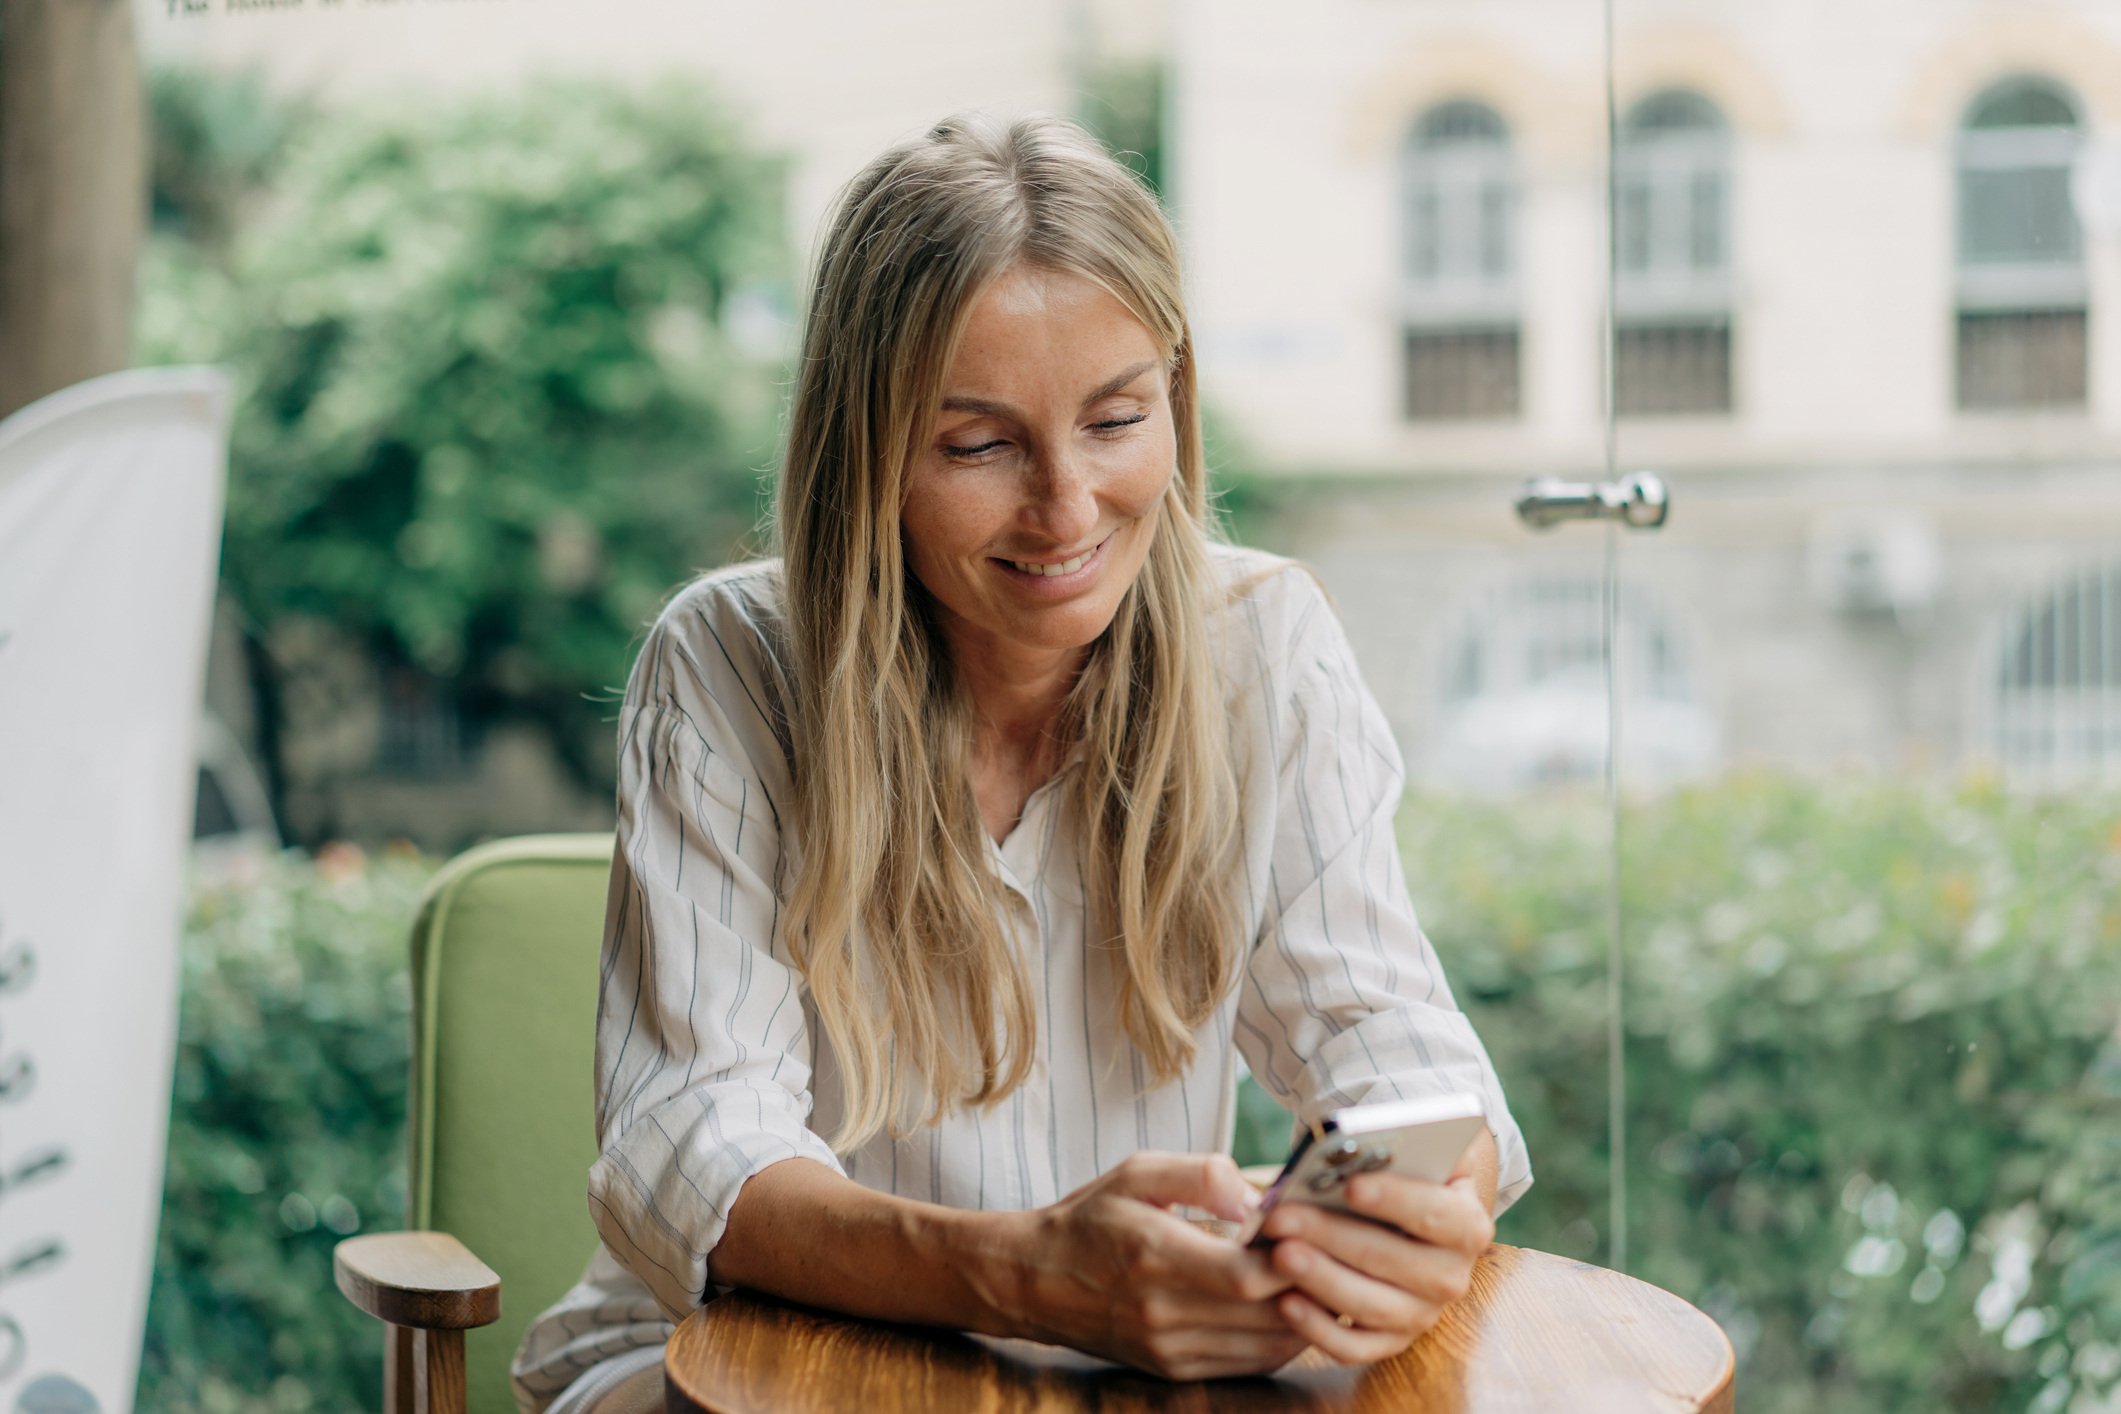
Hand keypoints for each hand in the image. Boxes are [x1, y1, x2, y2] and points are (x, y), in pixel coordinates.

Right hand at [997, 1152, 1307, 1378]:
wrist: (1035, 1280)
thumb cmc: (1091, 1217)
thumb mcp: (1137, 1172)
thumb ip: (1200, 1174)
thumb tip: (1255, 1196)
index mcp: (1155, 1254)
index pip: (1245, 1274)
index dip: (1291, 1259)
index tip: (1314, 1232)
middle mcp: (1162, 1312)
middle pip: (1265, 1313)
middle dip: (1311, 1285)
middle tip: (1337, 1253)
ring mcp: (1169, 1348)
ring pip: (1265, 1344)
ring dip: (1305, 1315)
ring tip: (1324, 1279)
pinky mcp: (1173, 1369)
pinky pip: (1248, 1364)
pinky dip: (1281, 1339)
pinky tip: (1291, 1309)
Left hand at [1256, 1170, 1494, 1364]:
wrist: (1407, 1224)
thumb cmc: (1402, 1181)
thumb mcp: (1413, 1157)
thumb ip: (1395, 1151)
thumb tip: (1349, 1151)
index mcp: (1466, 1225)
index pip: (1436, 1213)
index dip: (1396, 1200)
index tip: (1351, 1186)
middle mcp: (1451, 1277)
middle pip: (1392, 1259)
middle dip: (1331, 1236)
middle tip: (1282, 1217)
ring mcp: (1421, 1315)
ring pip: (1372, 1305)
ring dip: (1321, 1280)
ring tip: (1279, 1254)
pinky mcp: (1390, 1342)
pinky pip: (1354, 1347)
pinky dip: (1319, 1329)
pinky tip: (1285, 1301)